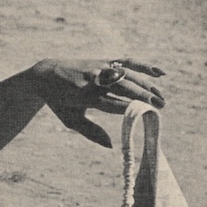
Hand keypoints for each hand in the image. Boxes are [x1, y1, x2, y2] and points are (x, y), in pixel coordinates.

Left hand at [31, 58, 165, 146]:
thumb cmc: (59, 102)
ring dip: (146, 85)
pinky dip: (143, 65)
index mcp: (84, 97)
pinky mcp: (103, 60)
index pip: (110, 103)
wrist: (46, 74)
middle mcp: (93, 80)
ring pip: (127, 75)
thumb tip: (112, 146)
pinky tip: (159, 73)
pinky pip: (126, 61)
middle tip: (161, 106)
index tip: (144, 114)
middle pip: (122, 87)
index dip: (127, 108)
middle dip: (142, 96)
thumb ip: (91, 132)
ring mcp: (100, 68)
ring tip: (161, 97)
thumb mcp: (70, 120)